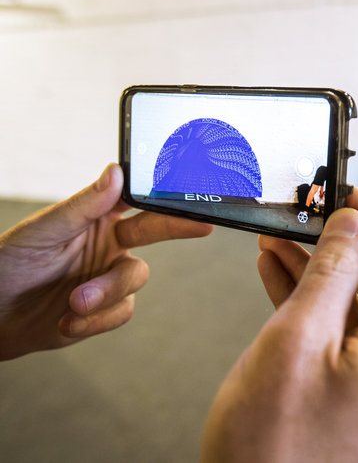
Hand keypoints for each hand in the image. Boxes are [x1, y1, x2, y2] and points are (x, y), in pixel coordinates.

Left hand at [0, 163, 212, 359]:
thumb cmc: (7, 265)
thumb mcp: (43, 230)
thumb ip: (83, 205)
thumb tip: (115, 173)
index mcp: (95, 218)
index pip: (137, 200)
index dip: (165, 196)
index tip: (190, 192)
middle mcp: (108, 244)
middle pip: (155, 231)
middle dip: (178, 228)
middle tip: (202, 226)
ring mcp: (108, 277)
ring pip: (135, 279)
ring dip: (106, 293)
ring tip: (74, 304)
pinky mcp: (104, 310)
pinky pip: (122, 312)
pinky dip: (96, 320)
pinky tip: (68, 322)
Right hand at [201, 188, 357, 461]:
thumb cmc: (278, 454)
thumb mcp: (298, 338)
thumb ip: (330, 271)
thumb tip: (349, 225)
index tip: (337, 183)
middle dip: (332, 239)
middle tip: (296, 210)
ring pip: (356, 300)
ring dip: (318, 268)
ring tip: (278, 238)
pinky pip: (345, 331)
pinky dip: (316, 304)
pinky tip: (283, 277)